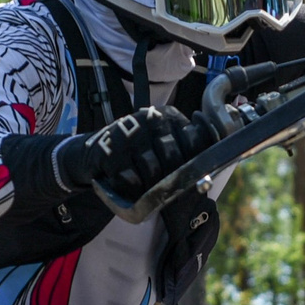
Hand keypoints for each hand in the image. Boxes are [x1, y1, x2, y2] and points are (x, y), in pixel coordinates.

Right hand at [54, 105, 196, 199]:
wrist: (96, 152)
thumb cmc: (138, 153)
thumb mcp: (163, 144)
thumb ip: (187, 153)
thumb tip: (208, 176)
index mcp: (169, 116)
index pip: (197, 139)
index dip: (196, 162)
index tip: (188, 173)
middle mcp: (151, 119)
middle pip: (175, 158)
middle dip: (170, 178)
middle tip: (161, 184)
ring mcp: (130, 133)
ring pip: (153, 170)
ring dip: (149, 185)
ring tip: (142, 183)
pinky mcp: (110, 149)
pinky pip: (131, 179)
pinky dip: (131, 188)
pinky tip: (126, 182)